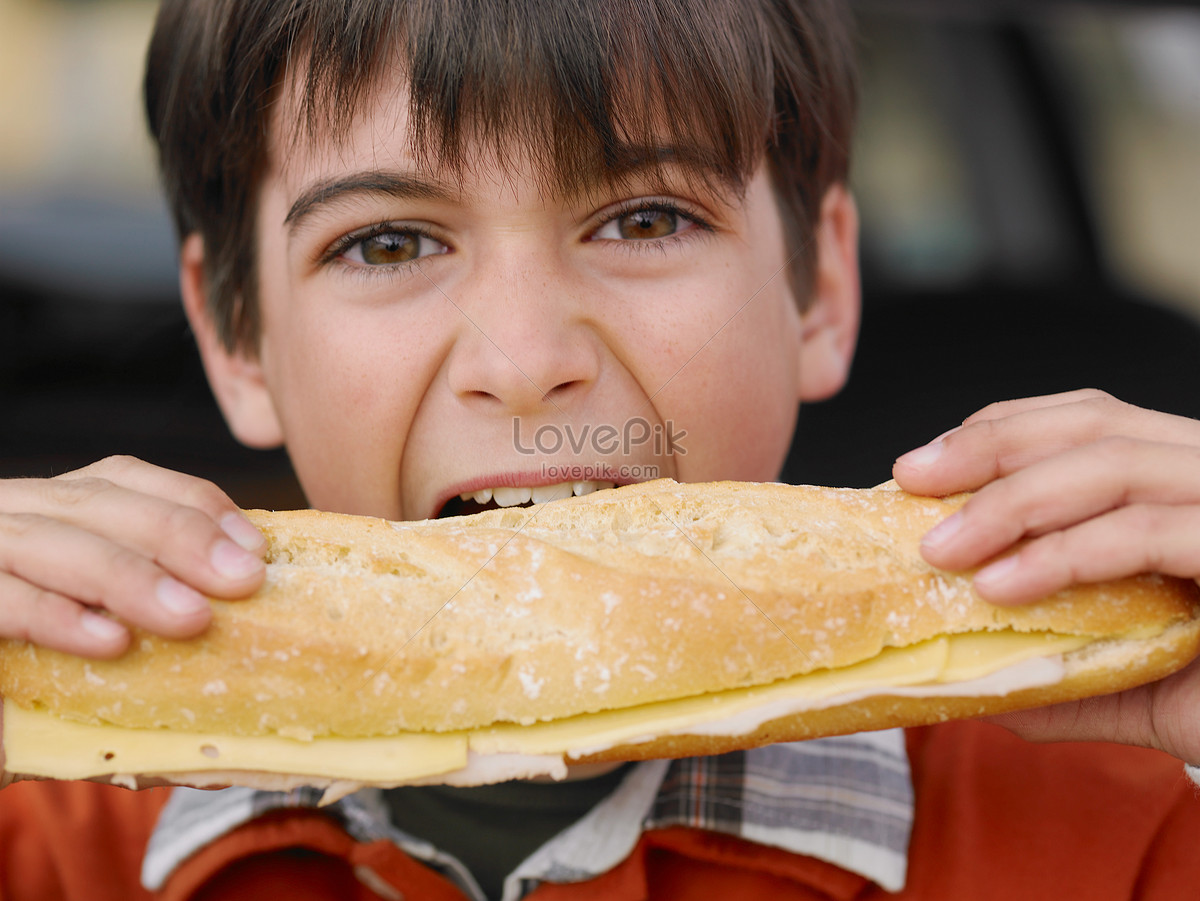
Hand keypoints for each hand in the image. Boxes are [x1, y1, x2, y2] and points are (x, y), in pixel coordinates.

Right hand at [0, 456, 265, 657]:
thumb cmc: (30, 666)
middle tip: (245, 580)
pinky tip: (110, 641)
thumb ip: (146, 599)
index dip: (197, 506)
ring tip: (193, 617)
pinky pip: (1, 597)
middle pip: (99, 505)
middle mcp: (12, 512)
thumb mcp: (94, 610)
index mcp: (54, 508)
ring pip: (52, 543)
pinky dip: (56, 616)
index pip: (129, 481)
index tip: (257, 551)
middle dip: (180, 536)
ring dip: (129, 578)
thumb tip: (245, 591)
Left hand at [892, 389, 1199, 762]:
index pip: (1087, 420)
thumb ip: (1056, 669)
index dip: (999, 431)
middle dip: (990, 449)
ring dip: (1012, 502)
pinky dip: (1066, 553)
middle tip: (912, 483)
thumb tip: (966, 676)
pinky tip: (1002, 587)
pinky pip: (1151, 531)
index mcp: (1183, 485)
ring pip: (1117, 464)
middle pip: (1095, 424)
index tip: (919, 466)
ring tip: (941, 550)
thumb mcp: (1129, 683)